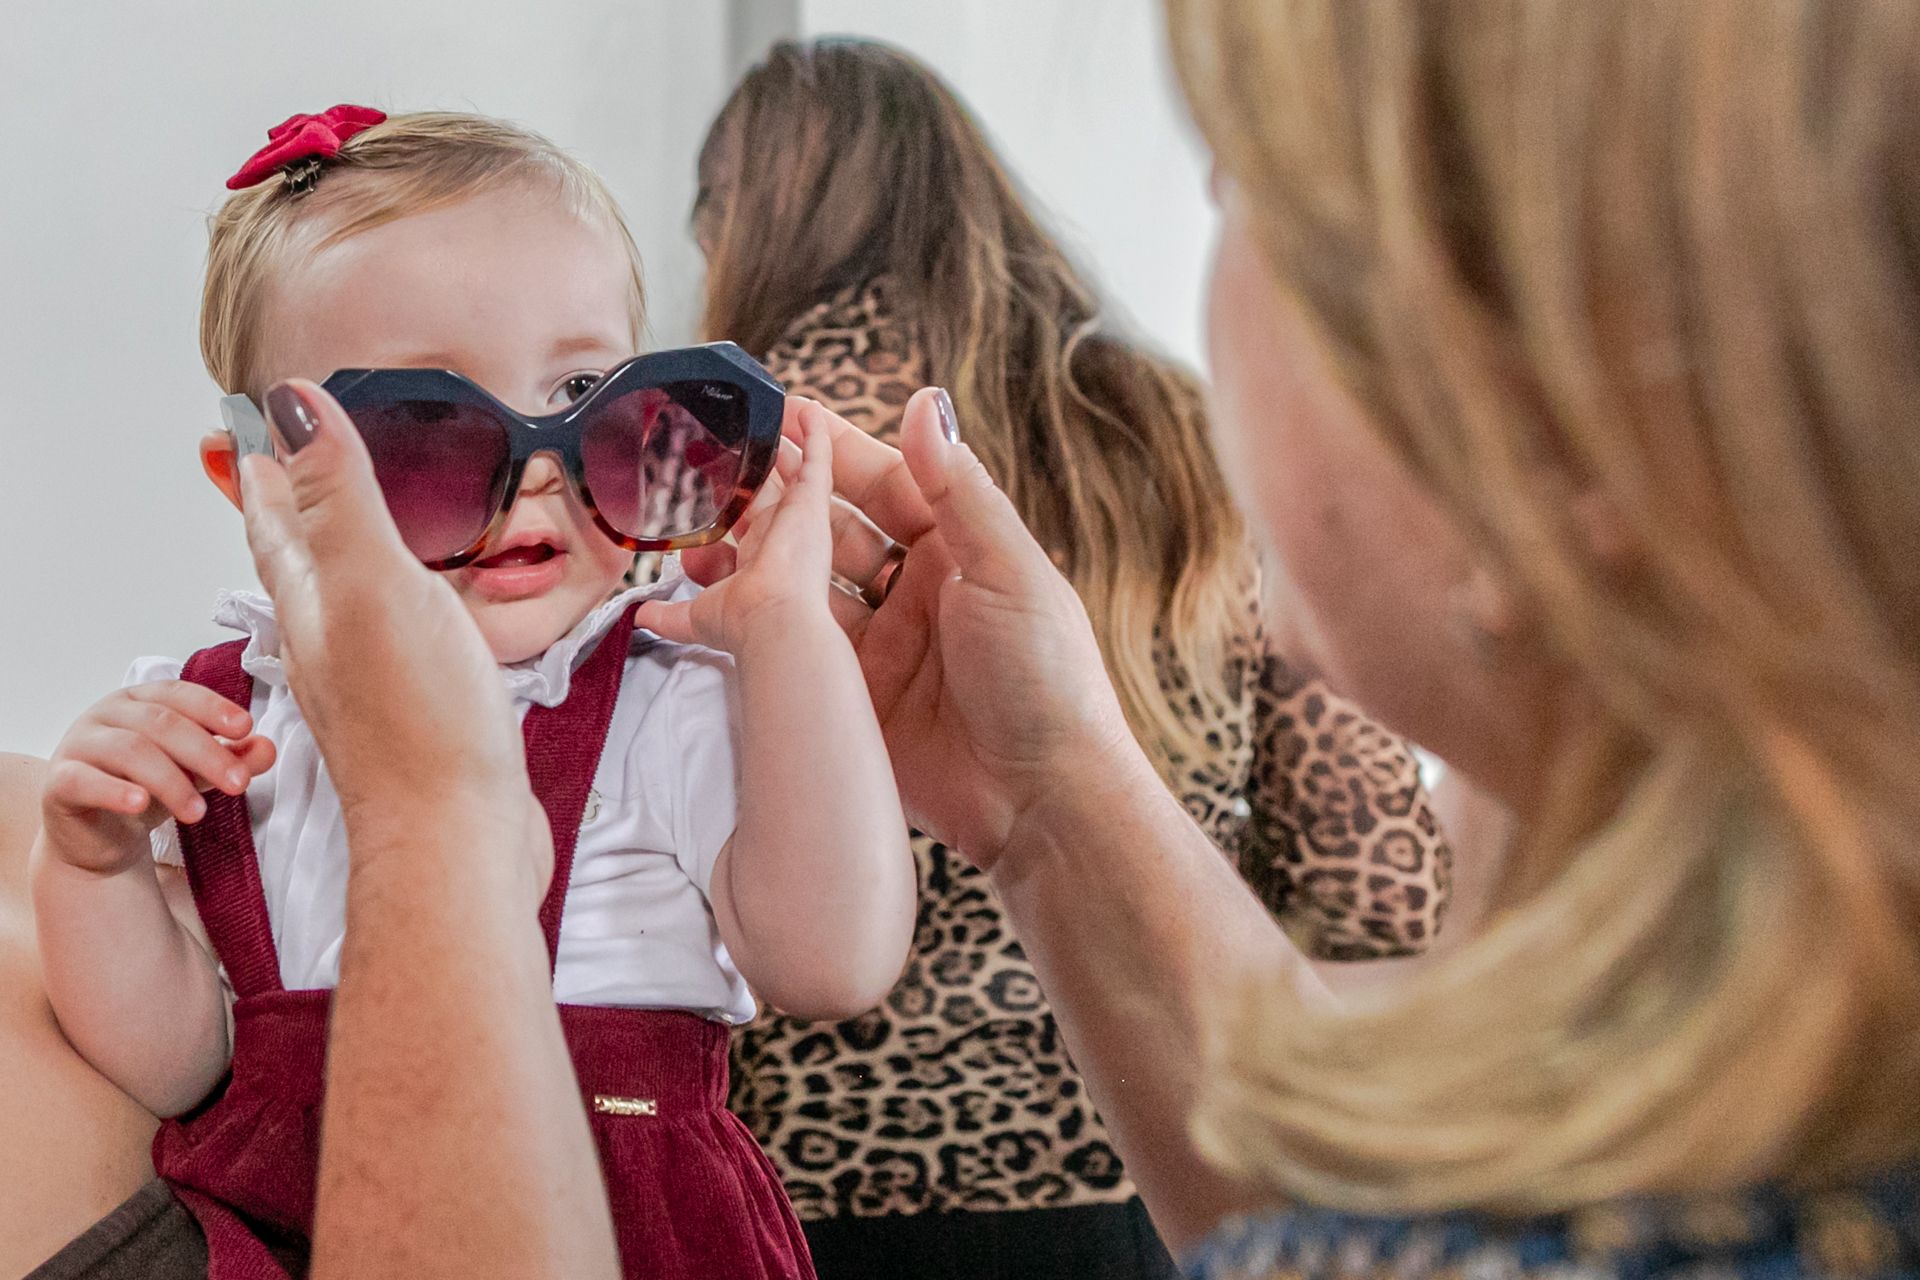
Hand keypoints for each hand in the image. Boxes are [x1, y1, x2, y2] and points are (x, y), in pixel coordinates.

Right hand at [40, 682, 274, 874]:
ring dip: (171, 781)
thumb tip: (267, 748)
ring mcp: (79, 744)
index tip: (245, 728)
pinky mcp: (59, 782)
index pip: (180, 694)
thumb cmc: (147, 790)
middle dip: (206, 753)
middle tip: (238, 784)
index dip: (213, 708)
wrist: (97, 838)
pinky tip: (141, 804)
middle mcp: (108, 714)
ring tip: (198, 812)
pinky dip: (115, 791)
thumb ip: (232, 758)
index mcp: (142, 701)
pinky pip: (84, 780)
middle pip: (161, 723)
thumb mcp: (196, 774)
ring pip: (130, 751)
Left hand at [237, 381, 551, 899]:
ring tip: (364, 506)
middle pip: (305, 552)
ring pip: (353, 592)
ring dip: (352, 543)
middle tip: (303, 448)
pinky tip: (428, 596)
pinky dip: (407, 594)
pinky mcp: (422, 705)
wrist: (455, 840)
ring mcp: (377, 676)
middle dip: (302, 495)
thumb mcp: (373, 587)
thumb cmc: (417, 727)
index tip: (256, 414)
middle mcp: (333, 637)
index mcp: (312, 601)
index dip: (267, 461)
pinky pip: (403, 630)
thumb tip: (293, 405)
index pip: (276, 514)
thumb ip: (340, 498)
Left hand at [635, 410, 840, 652]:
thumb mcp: (693, 615)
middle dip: (758, 462)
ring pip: (796, 469)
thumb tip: (637, 614)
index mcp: (757, 557)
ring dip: (787, 442)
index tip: (720, 477)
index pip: (745, 518)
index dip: (734, 497)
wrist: (771, 619)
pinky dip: (817, 436)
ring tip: (775, 412)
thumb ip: (666, 613)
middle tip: (741, 434)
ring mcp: (801, 517)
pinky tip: (812, 412)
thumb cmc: (740, 621)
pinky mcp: (814, 503)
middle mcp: (781, 535)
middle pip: (769, 487)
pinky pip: (820, 460)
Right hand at [684, 391, 1147, 868]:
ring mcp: (882, 647)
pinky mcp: (855, 699)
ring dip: (758, 563)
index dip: (831, 450)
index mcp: (959, 550)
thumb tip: (926, 403)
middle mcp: (917, 591)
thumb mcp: (1007, 573)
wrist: (1043, 803)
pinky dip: (759, 628)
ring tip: (699, 540)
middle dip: (778, 505)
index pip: (884, 482)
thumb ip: (959, 491)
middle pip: (833, 532)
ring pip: (805, 589)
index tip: (779, 416)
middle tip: (716, 481)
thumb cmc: (1048, 680)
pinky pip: (797, 652)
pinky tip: (714, 606)